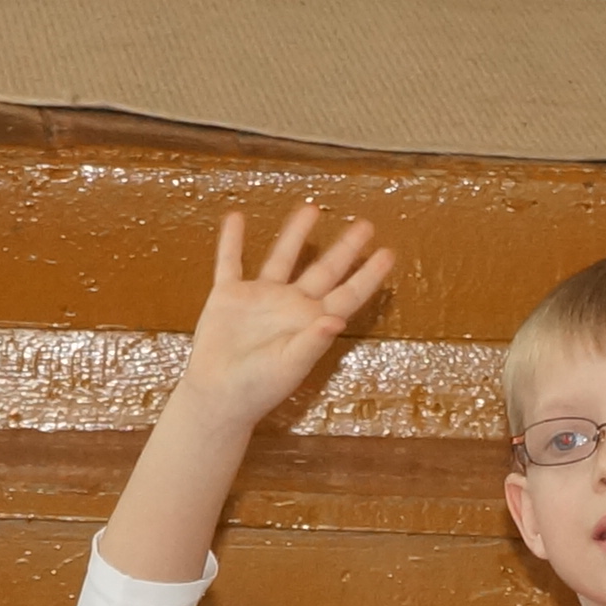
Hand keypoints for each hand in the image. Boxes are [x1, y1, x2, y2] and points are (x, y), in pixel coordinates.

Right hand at [172, 204, 394, 429]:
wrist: (217, 397)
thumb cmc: (257, 389)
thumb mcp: (289, 367)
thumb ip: (312, 343)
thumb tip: (336, 319)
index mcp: (310, 323)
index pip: (347, 294)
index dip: (368, 275)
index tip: (389, 254)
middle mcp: (290, 306)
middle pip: (324, 269)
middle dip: (344, 248)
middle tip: (365, 225)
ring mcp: (260, 299)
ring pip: (281, 257)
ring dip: (295, 233)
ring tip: (310, 208)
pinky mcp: (228, 297)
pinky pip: (230, 262)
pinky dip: (232, 241)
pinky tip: (235, 218)